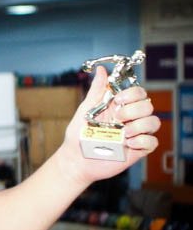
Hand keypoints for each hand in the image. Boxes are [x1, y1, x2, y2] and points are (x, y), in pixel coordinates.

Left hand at [58, 66, 159, 185]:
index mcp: (118, 107)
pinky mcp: (138, 149)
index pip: (138, 93)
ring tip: (123, 133)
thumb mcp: (86, 109)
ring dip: (139, 126)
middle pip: (148, 106)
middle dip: (134, 110)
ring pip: (154, 122)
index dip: (133, 94)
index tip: (118, 100)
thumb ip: (97, 91)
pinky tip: (128, 144)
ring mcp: (135, 134)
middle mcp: (129, 118)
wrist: (76, 160)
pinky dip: (143, 141)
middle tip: (118, 118)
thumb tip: (102, 70)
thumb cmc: (78, 135)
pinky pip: (152, 142)